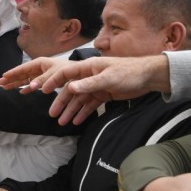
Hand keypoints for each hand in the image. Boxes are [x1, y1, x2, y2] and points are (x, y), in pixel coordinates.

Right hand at [0, 55, 170, 124]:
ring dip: (71, 110)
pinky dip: (83, 113)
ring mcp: (96, 86)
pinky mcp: (104, 94)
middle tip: (52, 114)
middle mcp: (89, 76)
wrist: (149, 77)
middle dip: (61, 102)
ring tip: (62, 122)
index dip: (52, 81)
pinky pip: (90, 105)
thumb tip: (69, 88)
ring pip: (80, 100)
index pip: (66, 74)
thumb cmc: (129, 72)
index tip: (41, 90)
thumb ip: (89, 84)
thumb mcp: (109, 78)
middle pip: (71, 90)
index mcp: (88, 68)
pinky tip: (76, 121)